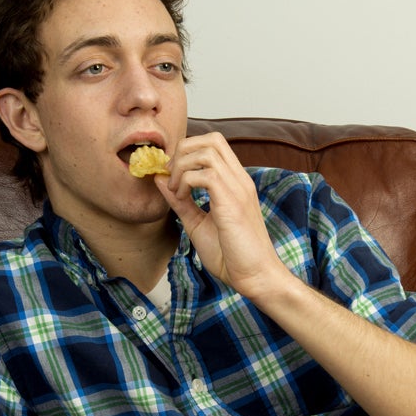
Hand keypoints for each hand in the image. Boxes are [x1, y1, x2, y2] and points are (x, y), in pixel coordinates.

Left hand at [155, 133, 292, 301]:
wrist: (255, 277)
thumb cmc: (232, 255)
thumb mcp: (197, 223)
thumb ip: (181, 201)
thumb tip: (160, 178)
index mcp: (235, 182)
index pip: (214, 144)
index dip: (187, 151)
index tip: (171, 173)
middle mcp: (240, 179)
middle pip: (211, 139)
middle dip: (183, 150)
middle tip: (171, 176)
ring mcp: (238, 188)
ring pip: (206, 151)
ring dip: (182, 166)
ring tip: (176, 190)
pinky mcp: (232, 202)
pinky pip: (204, 174)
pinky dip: (185, 181)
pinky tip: (181, 197)